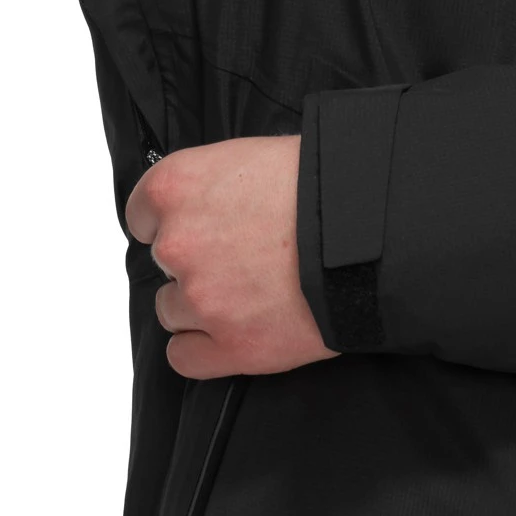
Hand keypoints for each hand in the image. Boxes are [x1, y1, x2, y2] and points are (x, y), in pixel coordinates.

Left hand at [124, 135, 339, 379]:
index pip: (142, 213)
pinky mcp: (231, 346)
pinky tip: (235, 331)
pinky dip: (204, 349)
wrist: (374, 231)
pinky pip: (184, 357)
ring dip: (202, 304)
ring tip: (251, 291)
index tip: (200, 223)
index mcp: (178, 185)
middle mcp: (178, 242)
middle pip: (162, 262)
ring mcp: (202, 298)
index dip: (174, 220)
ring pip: (172, 310)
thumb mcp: (257, 157)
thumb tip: (211, 203)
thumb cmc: (326, 183)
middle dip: (197, 260)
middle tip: (244, 254)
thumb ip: (215, 184)